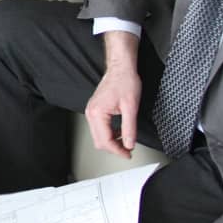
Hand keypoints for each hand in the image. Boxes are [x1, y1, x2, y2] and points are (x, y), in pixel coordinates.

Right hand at [85, 39, 140, 158]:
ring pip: (98, 136)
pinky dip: (108, 134)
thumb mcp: (131, 107)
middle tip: (127, 151)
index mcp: (97, 113)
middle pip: (99, 141)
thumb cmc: (125, 81)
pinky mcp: (95, 109)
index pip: (105, 140)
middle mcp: (91, 113)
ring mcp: (91, 111)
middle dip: (113, 148)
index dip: (118, 150)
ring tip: (124, 142)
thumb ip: (129, 128)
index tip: (128, 154)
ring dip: (110, 142)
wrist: (121, 68)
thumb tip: (129, 144)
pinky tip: (118, 132)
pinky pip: (98, 128)